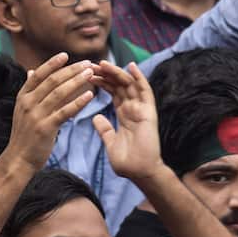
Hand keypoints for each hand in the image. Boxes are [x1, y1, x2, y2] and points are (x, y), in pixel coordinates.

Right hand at [3, 53, 94, 171]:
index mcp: (23, 97)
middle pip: (52, 81)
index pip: (39, 75)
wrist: (18, 159)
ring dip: (77, 81)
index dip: (52, 63)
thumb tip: (31, 71)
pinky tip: (90, 95)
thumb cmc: (24, 134)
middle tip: (87, 63)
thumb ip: (29, 91)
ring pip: (59, 93)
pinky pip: (65, 112)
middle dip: (71, 70)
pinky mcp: (46, 128)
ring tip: (90, 74)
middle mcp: (28, 103)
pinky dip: (78, 102)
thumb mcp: (22, 110)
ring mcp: (36, 115)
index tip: (65, 55)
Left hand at [91, 61, 163, 182]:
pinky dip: (139, 78)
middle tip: (91, 64)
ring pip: (129, 85)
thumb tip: (96, 117)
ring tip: (103, 63)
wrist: (139, 173)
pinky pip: (145, 91)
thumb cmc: (127, 163)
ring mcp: (141, 110)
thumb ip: (104, 130)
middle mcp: (133, 109)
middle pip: (120, 85)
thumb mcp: (110, 143)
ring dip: (117, 72)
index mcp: (124, 116)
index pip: (113, 93)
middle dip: (106, 74)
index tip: (88, 74)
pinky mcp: (148, 112)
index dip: (102, 82)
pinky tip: (131, 66)